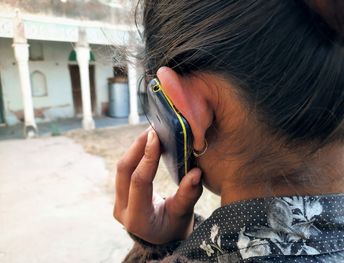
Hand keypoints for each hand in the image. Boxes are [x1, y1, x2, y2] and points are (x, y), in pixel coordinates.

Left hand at [113, 128, 202, 244]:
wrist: (161, 237)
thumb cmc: (174, 227)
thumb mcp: (183, 215)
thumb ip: (188, 195)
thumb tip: (195, 172)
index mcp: (138, 218)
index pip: (139, 181)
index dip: (147, 157)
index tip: (156, 137)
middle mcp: (122, 210)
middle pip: (124, 171)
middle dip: (138, 146)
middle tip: (154, 130)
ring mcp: (118, 201)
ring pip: (122, 168)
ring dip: (136, 148)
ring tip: (151, 133)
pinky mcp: (120, 194)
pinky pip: (125, 170)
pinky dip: (136, 155)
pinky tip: (147, 144)